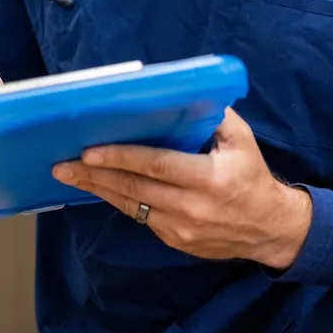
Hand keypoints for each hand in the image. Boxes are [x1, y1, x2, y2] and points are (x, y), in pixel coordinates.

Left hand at [51, 108, 313, 269]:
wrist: (271, 230)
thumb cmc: (252, 177)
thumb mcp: (242, 141)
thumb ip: (214, 116)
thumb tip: (183, 92)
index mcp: (210, 180)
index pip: (157, 166)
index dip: (121, 158)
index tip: (90, 151)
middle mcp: (193, 207)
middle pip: (134, 189)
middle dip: (94, 176)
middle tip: (62, 165)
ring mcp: (181, 229)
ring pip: (130, 205)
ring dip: (96, 190)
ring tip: (67, 175)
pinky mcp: (175, 241)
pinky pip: (139, 216)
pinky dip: (117, 200)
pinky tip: (97, 187)